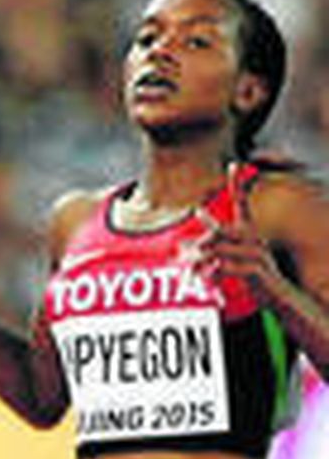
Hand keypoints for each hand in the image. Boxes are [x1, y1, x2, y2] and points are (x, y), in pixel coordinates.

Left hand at [195, 166, 287, 300]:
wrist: (277, 294)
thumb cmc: (252, 270)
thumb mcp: (231, 253)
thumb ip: (211, 242)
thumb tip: (186, 238)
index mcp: (247, 228)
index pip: (241, 202)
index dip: (237, 184)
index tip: (234, 163)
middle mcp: (254, 237)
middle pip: (219, 231)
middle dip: (200, 243)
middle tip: (182, 253)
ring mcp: (257, 253)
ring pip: (219, 251)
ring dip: (199, 261)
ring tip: (189, 271)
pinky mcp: (257, 270)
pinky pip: (227, 267)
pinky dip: (213, 273)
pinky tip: (206, 279)